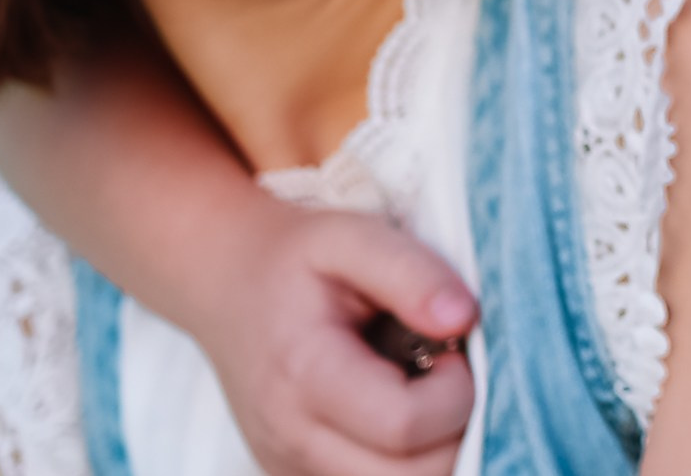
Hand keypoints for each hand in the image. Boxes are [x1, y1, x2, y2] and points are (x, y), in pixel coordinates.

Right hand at [193, 205, 480, 475]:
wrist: (226, 284)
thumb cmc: (295, 260)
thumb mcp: (351, 236)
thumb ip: (410, 272)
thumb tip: (464, 319)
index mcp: (304, 374)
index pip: (404, 426)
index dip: (454, 392)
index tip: (452, 348)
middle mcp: (290, 438)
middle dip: (454, 429)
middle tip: (442, 372)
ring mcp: (290, 468)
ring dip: (432, 451)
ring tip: (419, 391)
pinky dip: (403, 463)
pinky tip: (396, 413)